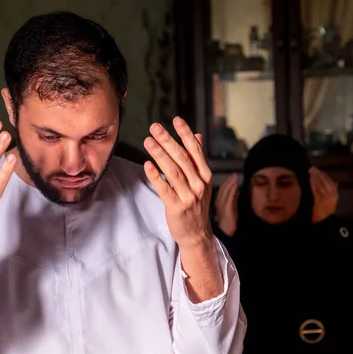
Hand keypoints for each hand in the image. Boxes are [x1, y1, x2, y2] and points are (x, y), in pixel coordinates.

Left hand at [143, 117, 213, 249]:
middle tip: (154, 127)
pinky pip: (165, 189)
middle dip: (168, 140)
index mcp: (204, 174)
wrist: (196, 234)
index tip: (175, 119)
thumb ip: (197, 158)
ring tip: (148, 141)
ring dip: (159, 154)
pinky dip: (156, 176)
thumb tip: (197, 135)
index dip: (185, 133)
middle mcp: (199, 183)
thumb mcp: (201, 180)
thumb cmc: (196, 205)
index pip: (195, 149)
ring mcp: (189, 196)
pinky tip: (147, 165)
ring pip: (173, 171)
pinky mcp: (177, 207)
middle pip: (182, 158)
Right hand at [214, 173, 238, 236]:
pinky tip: (236, 185)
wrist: (226, 232)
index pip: (221, 190)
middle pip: (222, 189)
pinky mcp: (226, 209)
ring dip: (230, 183)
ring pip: (225, 191)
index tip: (232, 177)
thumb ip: (233, 199)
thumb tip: (236, 190)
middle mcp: (218, 203)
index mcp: (218, 202)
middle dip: (229, 181)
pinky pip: (229, 197)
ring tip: (235, 177)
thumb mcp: (231, 208)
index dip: (226, 182)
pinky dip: (232, 190)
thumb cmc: (229, 222)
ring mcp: (221, 206)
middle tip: (234, 174)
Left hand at [309, 166, 337, 223]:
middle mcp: (332, 194)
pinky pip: (316, 190)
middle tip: (312, 168)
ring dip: (315, 177)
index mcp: (335, 194)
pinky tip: (310, 179)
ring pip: (320, 184)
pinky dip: (313, 183)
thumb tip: (336, 182)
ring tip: (310, 171)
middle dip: (319, 174)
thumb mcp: (332, 200)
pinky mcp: (319, 200)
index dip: (323, 174)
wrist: (324, 221)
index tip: (318, 169)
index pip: (330, 181)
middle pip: (325, 181)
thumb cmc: (327, 210)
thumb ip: (334, 191)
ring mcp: (326, 197)